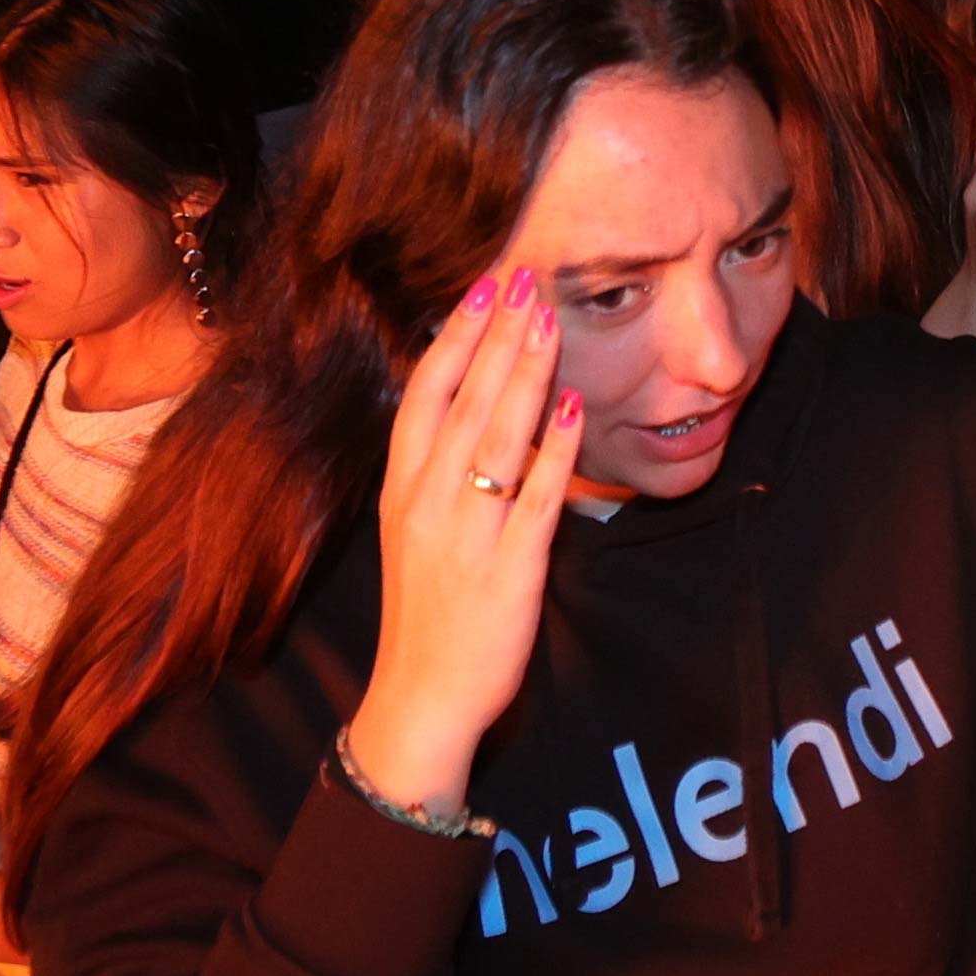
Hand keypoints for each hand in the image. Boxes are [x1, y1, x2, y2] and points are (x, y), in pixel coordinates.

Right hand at [336, 266, 583, 817]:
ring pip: (499, 437)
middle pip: (465, 402)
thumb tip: (471, 399)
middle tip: (526, 278)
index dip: (455, 337)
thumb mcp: (414, 529)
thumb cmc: (425, 610)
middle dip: (498, 336)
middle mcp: (428, 502)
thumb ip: (437, 469)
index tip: (483, 288)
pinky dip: (556, 449)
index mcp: (401, 490)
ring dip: (526, 373)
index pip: (425, 395)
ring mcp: (469, 534)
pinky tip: (574, 406)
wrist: (421, 698)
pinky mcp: (511, 567)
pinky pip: (538, 496)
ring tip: (549, 319)